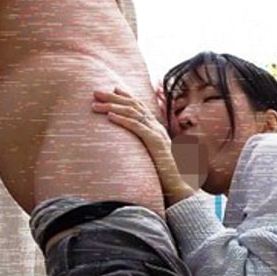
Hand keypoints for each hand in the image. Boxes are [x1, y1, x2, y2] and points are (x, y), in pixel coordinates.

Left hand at [92, 87, 196, 204]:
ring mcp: (157, 134)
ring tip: (95, 104)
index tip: (113, 88)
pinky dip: (123, 120)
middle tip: (95, 92)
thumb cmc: (165, 176)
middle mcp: (157, 128)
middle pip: (134, 106)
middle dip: (113, 97)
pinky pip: (137, 127)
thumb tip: (128, 150)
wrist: (180, 186)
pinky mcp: (156, 143)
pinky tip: (110, 117)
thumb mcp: (151, 158)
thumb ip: (143, 149)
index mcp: (157, 130)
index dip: (126, 96)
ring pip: (132, 113)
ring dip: (112, 107)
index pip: (140, 107)